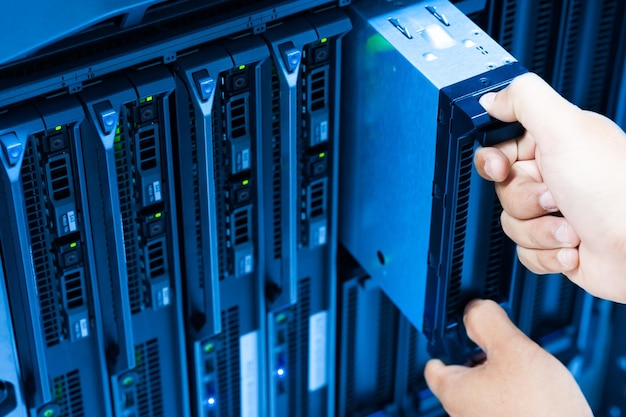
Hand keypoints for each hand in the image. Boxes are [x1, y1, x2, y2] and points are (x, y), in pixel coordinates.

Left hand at [424, 299, 591, 416]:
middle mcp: (462, 413)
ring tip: (521, 369)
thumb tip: (474, 309)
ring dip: (498, 377)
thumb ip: (487, 322)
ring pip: (483, 392)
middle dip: (478, 358)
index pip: (433, 365)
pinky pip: (501, 407)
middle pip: (461, 376)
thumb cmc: (540, 410)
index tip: (453, 332)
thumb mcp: (513, 349)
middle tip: (497, 345)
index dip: (445, 343)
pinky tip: (533, 391)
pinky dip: (511, 395)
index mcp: (454, 392)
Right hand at [474, 73, 625, 301]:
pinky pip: (524, 251)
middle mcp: (557, 175)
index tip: (500, 168)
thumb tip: (492, 98)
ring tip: (570, 227)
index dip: (494, 159)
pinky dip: (545, 253)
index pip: (503, 146)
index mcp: (558, 142)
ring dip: (538, 230)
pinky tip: (572, 247)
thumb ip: (525, 100)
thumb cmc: (615, 193)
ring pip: (510, 221)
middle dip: (525, 200)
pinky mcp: (556, 244)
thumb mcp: (566, 128)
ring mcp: (556, 212)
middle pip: (503, 187)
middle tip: (553, 197)